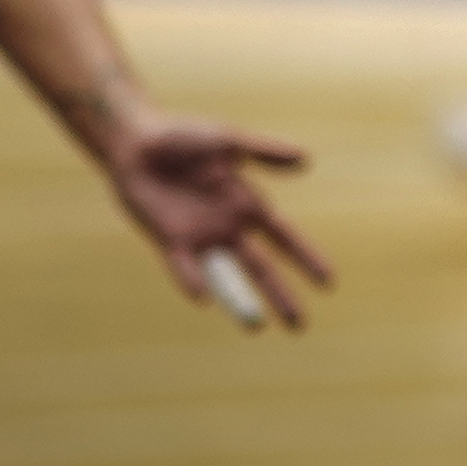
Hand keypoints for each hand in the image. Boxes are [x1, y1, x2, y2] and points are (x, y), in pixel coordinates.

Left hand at [92, 102, 333, 330]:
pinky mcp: (170, 238)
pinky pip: (184, 265)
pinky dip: (193, 280)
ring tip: (257, 327)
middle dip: (281, 294)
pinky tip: (203, 299)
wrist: (137, 144)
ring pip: (226, 276)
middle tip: (300, 326)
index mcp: (247, 204)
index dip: (306, 259)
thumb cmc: (184, 138)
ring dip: (241, 301)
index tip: (329, 283)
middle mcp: (227, 227)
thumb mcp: (230, 140)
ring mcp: (199, 236)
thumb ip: (265, 151)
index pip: (284, 239)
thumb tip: (307, 160)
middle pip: (260, 267)